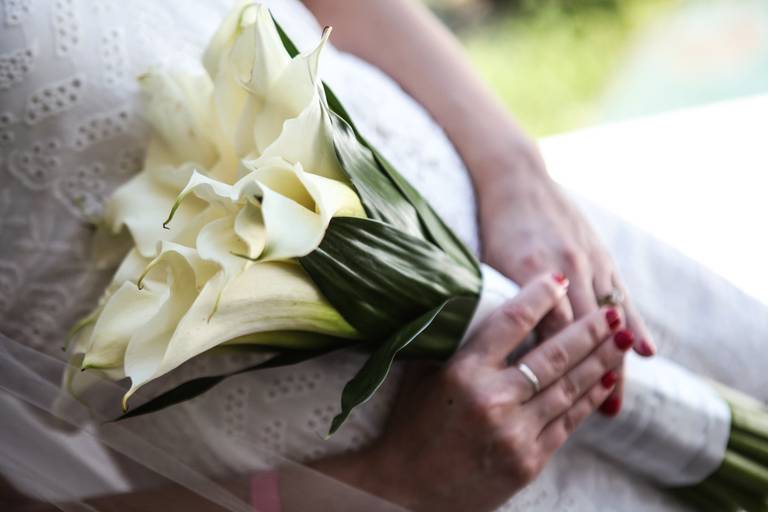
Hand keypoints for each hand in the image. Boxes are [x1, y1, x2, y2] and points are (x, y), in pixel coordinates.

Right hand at [317, 274, 631, 511]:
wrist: (406, 487)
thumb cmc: (412, 425)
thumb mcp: (425, 375)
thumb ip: (457, 341)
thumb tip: (484, 302)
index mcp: (463, 372)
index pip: (511, 321)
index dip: (539, 296)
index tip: (559, 280)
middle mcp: (493, 399)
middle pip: (554, 355)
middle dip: (589, 329)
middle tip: (612, 310)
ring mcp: (514, 433)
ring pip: (569, 388)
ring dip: (600, 361)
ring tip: (619, 340)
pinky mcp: (528, 461)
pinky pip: (568, 422)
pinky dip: (590, 398)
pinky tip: (606, 380)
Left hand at [476, 152, 655, 414]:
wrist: (518, 180)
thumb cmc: (495, 226)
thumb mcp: (488, 263)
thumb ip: (499, 302)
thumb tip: (492, 347)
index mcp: (533, 273)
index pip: (549, 332)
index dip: (554, 369)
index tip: (554, 403)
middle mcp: (567, 269)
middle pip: (585, 333)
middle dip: (591, 375)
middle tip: (600, 415)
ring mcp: (590, 262)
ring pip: (609, 320)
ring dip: (615, 360)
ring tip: (617, 399)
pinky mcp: (602, 255)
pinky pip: (622, 296)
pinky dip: (633, 325)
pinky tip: (645, 350)